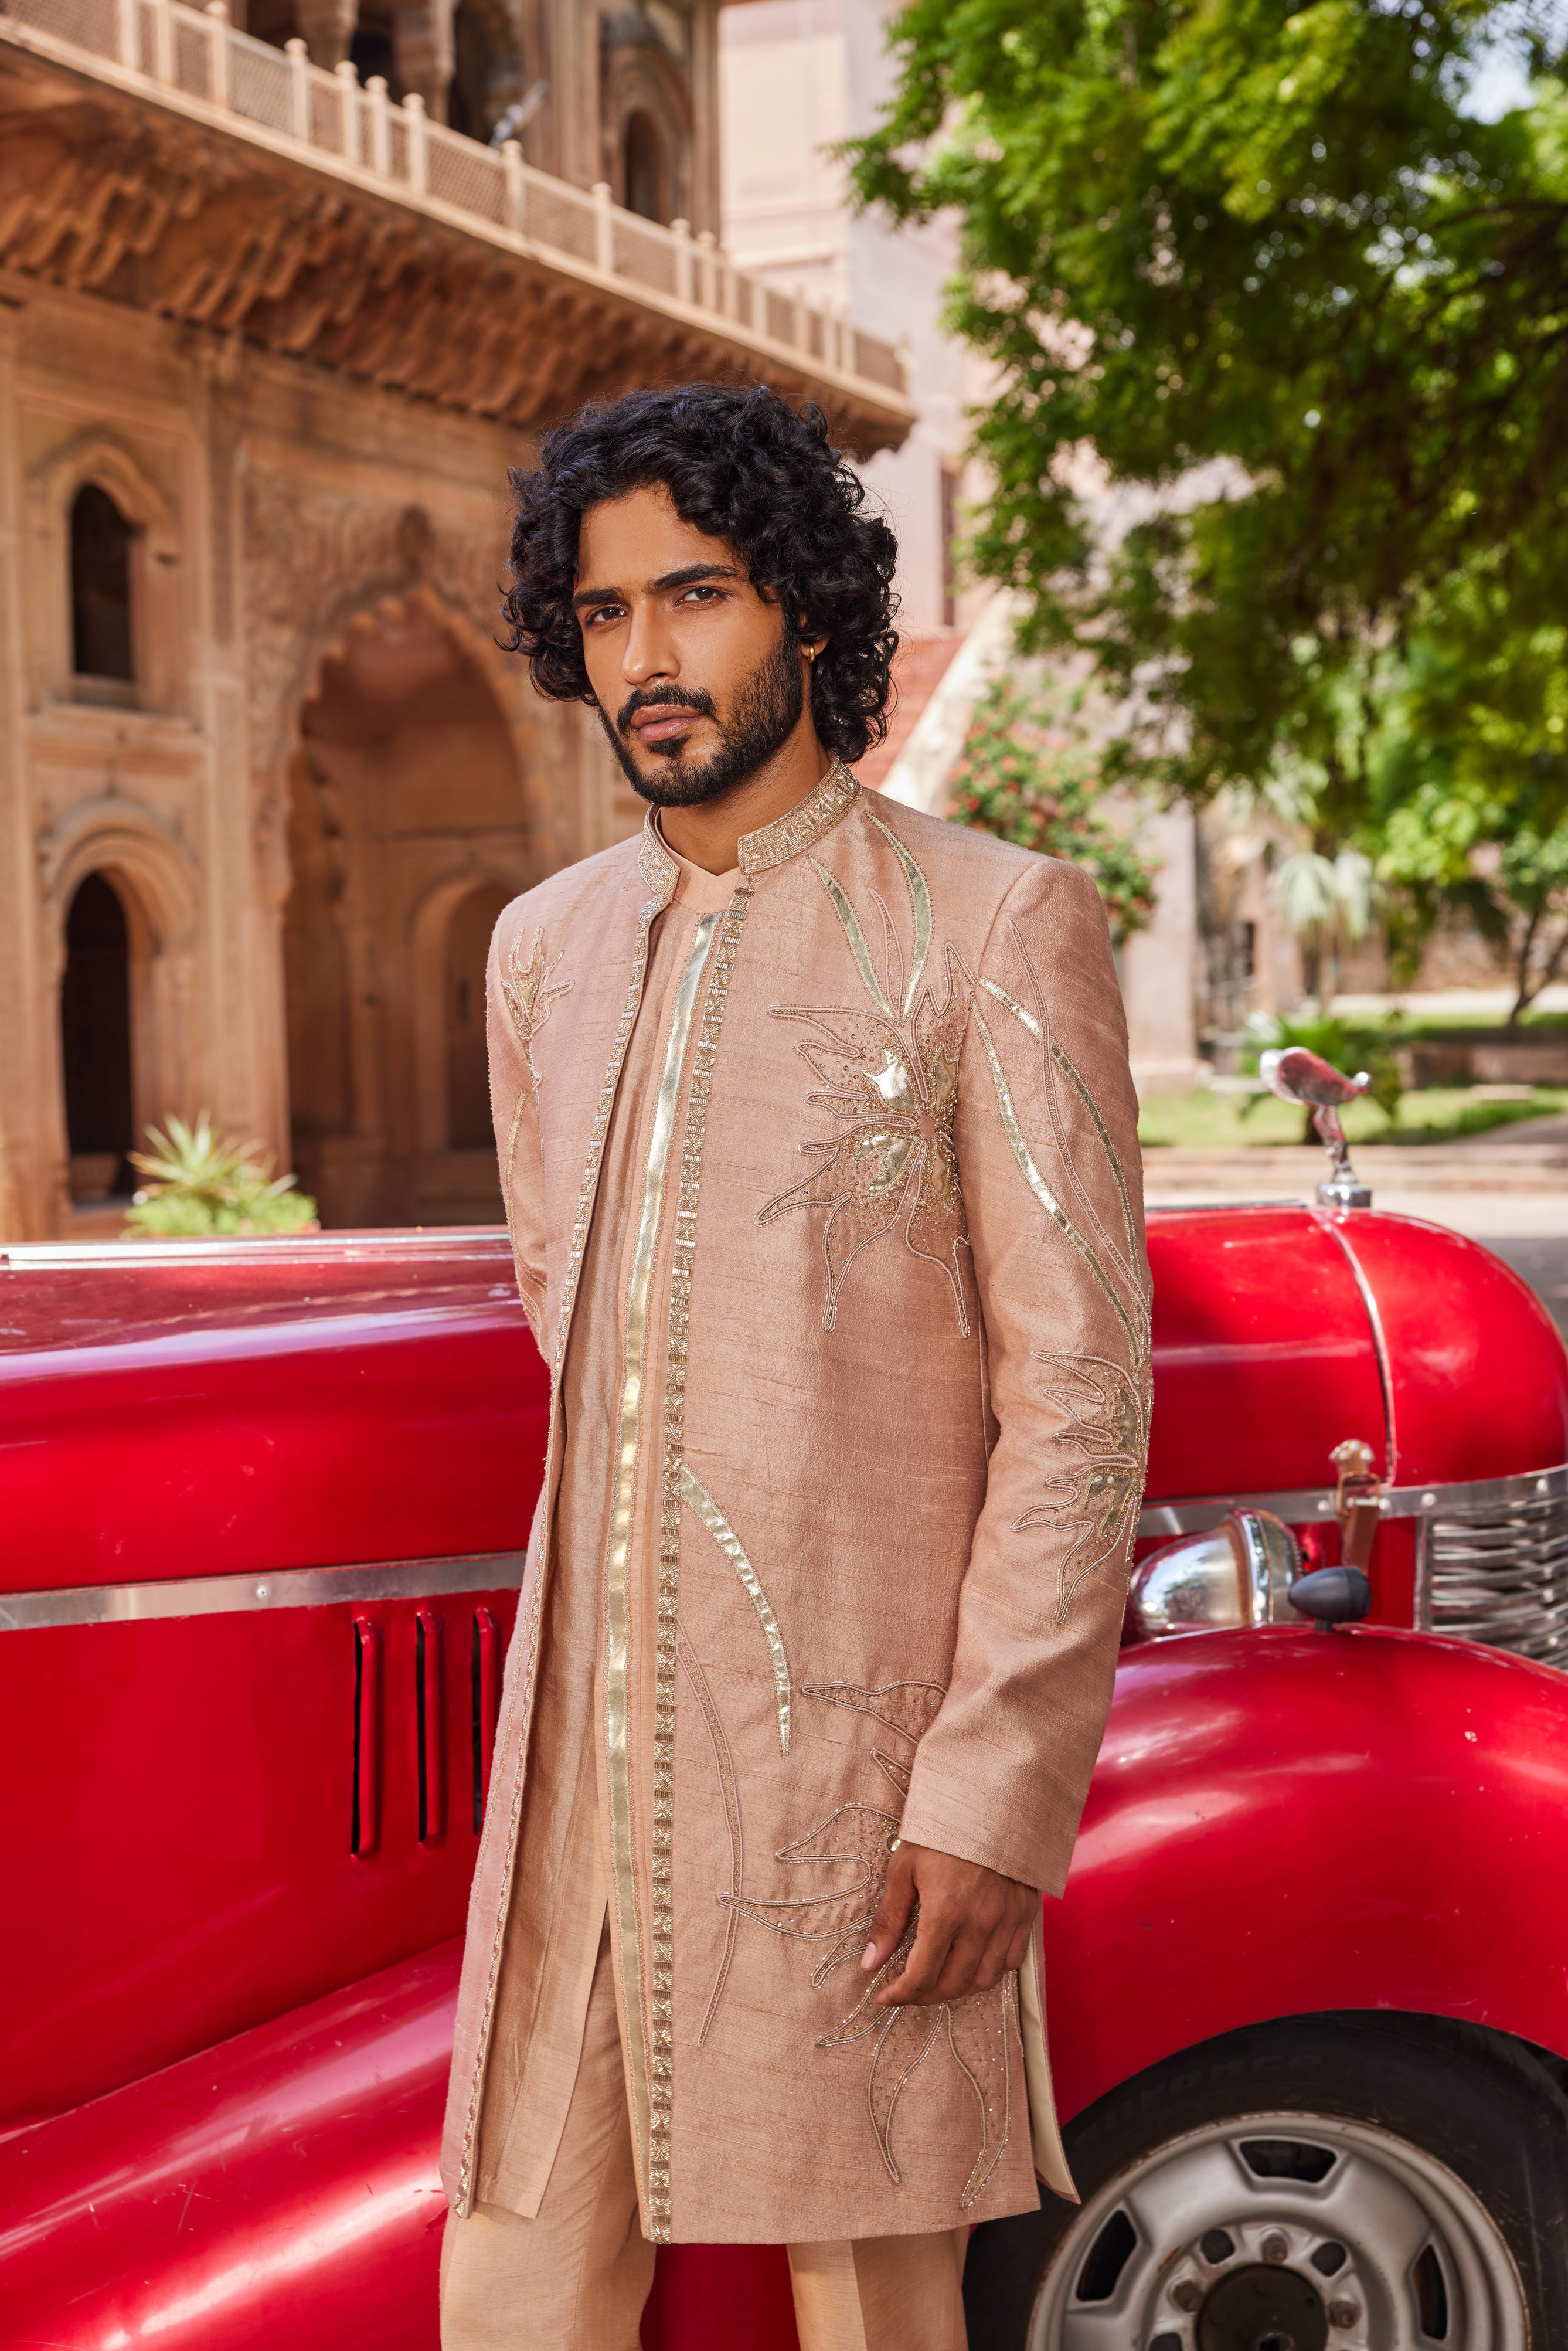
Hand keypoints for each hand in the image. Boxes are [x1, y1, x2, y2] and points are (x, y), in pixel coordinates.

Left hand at [861, 1839, 1036, 2007]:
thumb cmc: (942, 1830)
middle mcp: (980, 1923)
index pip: (921, 1975)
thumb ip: (889, 1920)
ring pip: (985, 1979)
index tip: (885, 1996)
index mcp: (945, 1911)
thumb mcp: (904, 1867)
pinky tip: (971, 1960)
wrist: (990, 1798)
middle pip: (953, 1984)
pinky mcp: (1025, 1913)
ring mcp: (1007, 1920)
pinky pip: (1011, 1961)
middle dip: (925, 1996)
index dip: (900, 1995)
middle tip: (907, 1990)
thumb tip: (870, 1963)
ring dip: (957, 1988)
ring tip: (936, 1979)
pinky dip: (989, 1970)